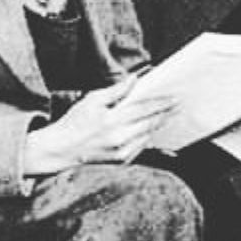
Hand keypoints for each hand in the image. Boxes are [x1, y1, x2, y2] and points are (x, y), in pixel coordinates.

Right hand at [22, 76, 173, 175]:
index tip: (175, 97)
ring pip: (148, 135)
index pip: (144, 108)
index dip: (162, 102)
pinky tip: (152, 129)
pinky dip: (148, 136)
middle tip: (179, 105)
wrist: (61, 150)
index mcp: (112, 119)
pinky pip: (141, 147)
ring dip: (159, 125)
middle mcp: (119, 137)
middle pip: (151, 122)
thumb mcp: (92, 100)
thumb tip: (134, 79)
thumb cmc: (75, 122)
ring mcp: (121, 151)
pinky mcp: (121, 161)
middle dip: (166, 113)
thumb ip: (116, 91)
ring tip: (170, 115)